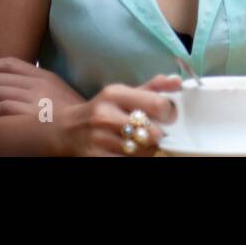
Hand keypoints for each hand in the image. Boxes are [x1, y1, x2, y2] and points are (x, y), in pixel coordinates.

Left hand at [0, 57, 85, 119]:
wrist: (85, 127)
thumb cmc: (70, 113)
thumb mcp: (57, 90)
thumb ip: (38, 83)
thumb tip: (12, 83)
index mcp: (44, 75)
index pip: (9, 63)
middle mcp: (39, 83)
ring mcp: (35, 98)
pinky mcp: (31, 113)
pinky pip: (1, 107)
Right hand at [52, 75, 182, 156]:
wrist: (67, 130)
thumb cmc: (104, 110)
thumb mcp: (124, 93)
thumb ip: (153, 87)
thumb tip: (178, 82)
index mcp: (115, 94)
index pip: (157, 105)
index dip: (169, 113)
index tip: (167, 117)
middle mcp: (105, 115)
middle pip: (152, 132)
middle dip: (158, 135)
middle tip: (155, 133)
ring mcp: (98, 139)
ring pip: (142, 151)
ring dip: (148, 149)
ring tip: (142, 143)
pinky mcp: (95, 157)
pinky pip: (128, 162)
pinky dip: (136, 159)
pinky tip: (131, 152)